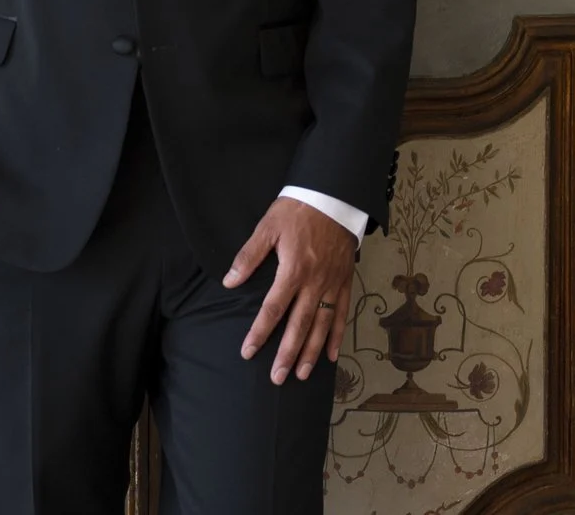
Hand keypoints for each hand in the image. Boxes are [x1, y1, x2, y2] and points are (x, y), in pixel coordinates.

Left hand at [223, 196, 356, 382]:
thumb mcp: (268, 227)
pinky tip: (331, 355)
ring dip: (312, 352)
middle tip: (277, 377)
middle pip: (300, 325)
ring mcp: (332, 284)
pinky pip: (342, 314)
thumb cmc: (297, 210)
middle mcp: (314, 282)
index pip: (273, 309)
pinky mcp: (345, 281)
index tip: (249, 352)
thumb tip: (229, 281)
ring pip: (322, 325)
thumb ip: (249, 256)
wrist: (334, 197)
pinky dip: (337, 336)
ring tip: (303, 374)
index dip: (260, 332)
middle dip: (288, 354)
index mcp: (293, 270)